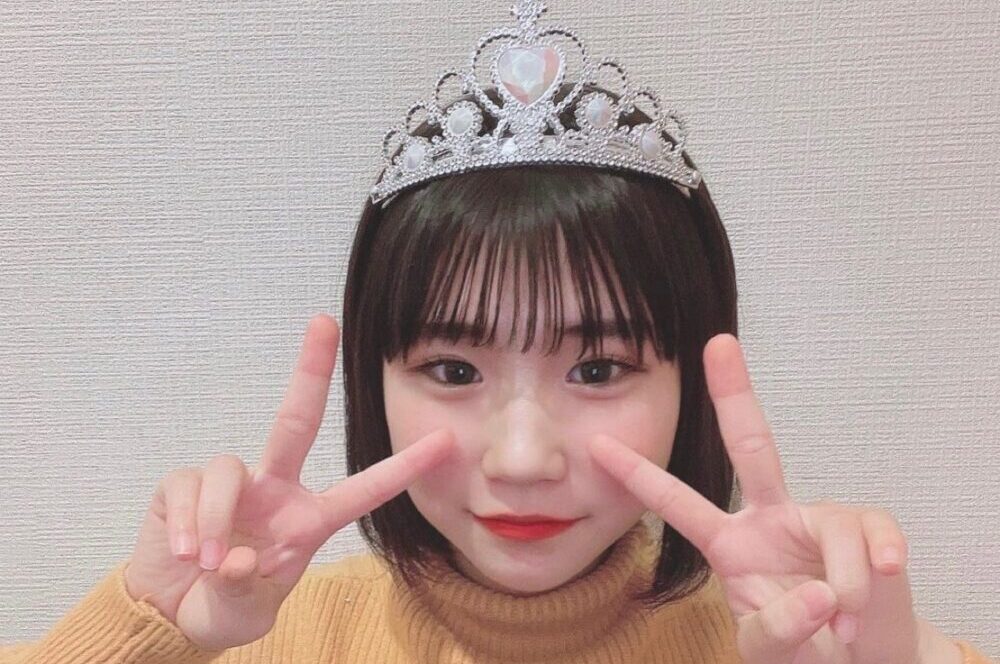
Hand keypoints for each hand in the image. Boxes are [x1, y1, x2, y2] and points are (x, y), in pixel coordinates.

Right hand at [124, 314, 454, 650]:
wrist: (168, 612)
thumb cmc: (221, 606)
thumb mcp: (244, 614)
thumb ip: (245, 592)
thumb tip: (236, 558)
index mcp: (307, 521)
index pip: (363, 491)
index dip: (403, 467)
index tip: (445, 439)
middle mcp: (275, 490)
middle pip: (296, 421)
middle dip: (311, 370)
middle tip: (324, 321)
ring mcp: (232, 483)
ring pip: (229, 469)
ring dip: (217, 517)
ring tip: (205, 561)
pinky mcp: (185, 483)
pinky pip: (189, 485)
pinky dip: (186, 521)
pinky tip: (183, 550)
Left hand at [587, 332, 957, 663]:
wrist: (864, 659)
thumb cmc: (804, 645)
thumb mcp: (769, 646)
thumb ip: (777, 628)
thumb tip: (819, 593)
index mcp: (730, 543)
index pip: (678, 504)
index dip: (640, 476)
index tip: (598, 444)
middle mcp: (769, 517)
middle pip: (751, 445)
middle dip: (734, 393)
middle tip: (719, 343)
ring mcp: (818, 518)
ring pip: (831, 527)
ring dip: (843, 589)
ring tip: (841, 628)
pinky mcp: (868, 527)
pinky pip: (873, 537)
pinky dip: (875, 572)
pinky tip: (881, 582)